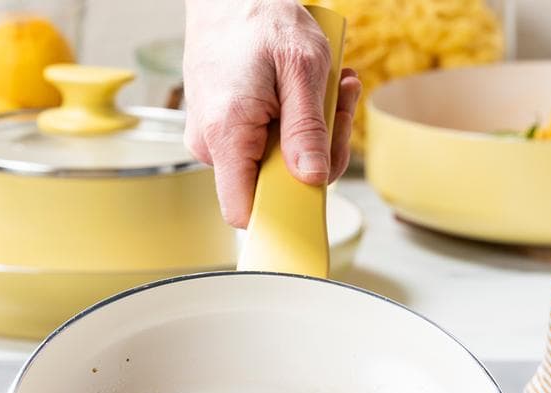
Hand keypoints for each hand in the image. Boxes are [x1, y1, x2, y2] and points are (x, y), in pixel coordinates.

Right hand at [183, 0, 361, 227]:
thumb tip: (312, 177)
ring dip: (310, 134)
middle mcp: (211, 145)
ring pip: (272, 164)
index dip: (281, 214)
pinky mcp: (223, 130)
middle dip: (315, 154)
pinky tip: (307, 92)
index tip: (315, 192)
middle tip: (339, 106)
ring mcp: (214, 139)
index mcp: (225, 135)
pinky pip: (263, 145)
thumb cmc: (258, 16)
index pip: (244, 211)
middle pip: (270, 187)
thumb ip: (307, 128)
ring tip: (329, 88)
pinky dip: (293, 124)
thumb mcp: (301, 66)